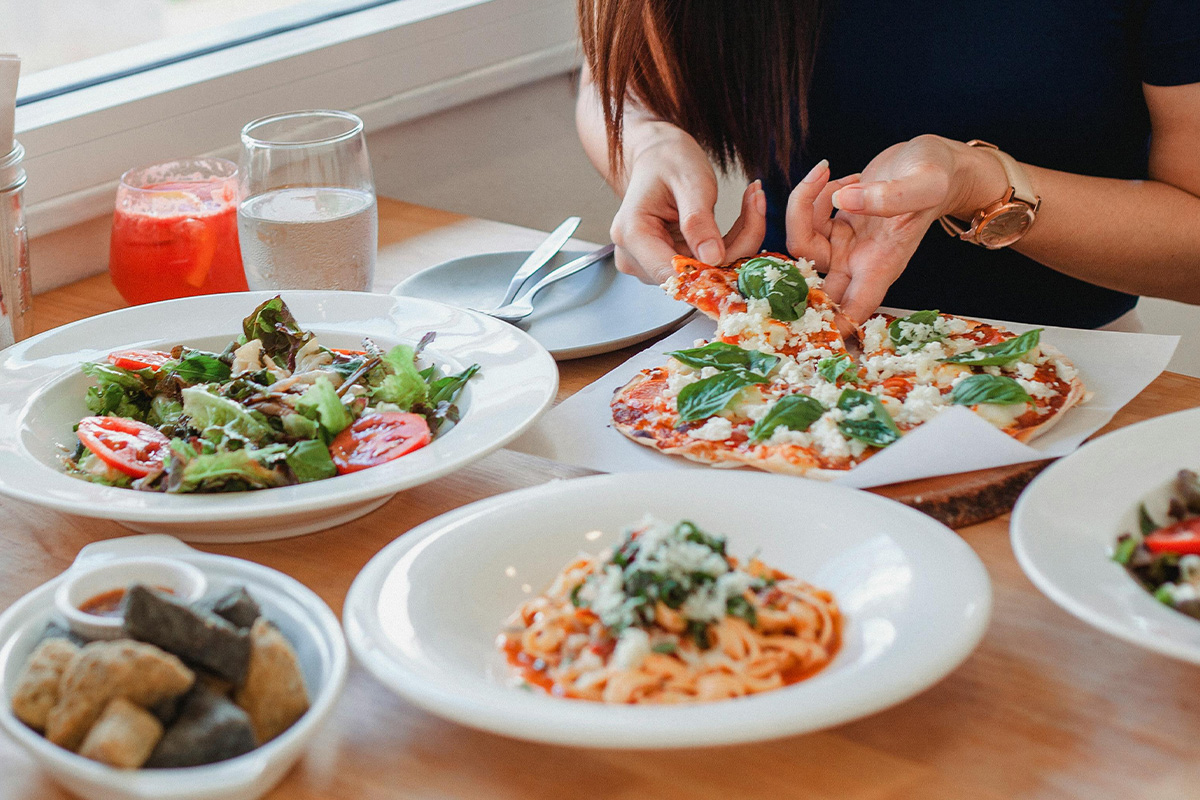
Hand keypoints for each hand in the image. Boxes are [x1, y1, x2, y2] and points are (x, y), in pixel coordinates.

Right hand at [609, 125, 766, 283]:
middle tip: (758, 203)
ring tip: (753, 201)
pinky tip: (746, 214)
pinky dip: (731, 244)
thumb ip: (699, 220)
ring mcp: (651, 265)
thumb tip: (713, 259)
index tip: (748, 237)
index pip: (672, 272)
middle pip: (693, 275)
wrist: (657, 156)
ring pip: (706, 273)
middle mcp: (636, 257)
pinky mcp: (670, 265)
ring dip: (737, 245)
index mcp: (633, 235)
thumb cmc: (668, 160)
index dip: (712, 268)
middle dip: (734, 248)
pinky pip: (707, 265)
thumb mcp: (689, 181)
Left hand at [786, 135, 1007, 322]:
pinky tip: (841, 176)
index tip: (806, 319)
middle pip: (812, 283)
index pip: (853, 309)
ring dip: (801, 206)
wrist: (936, 162)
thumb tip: (844, 200)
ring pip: (801, 245)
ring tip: (828, 173)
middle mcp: (859, 261)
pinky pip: (805, 219)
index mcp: (882, 265)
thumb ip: (891, 195)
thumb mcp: (925, 183)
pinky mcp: (835, 224)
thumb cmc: (939, 178)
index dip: (830, 322)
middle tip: (797, 214)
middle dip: (794, 259)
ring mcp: (844, 244)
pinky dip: (812, 194)